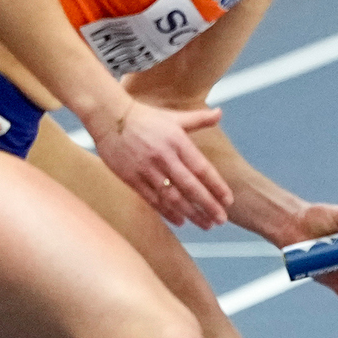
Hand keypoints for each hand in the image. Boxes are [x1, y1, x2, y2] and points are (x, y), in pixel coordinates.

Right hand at [90, 98, 233, 228]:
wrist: (109, 117)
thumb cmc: (145, 118)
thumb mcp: (174, 117)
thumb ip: (199, 119)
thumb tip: (220, 113)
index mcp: (177, 141)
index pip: (202, 168)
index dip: (216, 186)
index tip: (228, 200)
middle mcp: (164, 156)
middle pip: (190, 186)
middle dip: (208, 205)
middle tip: (222, 220)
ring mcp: (147, 169)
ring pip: (173, 197)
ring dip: (191, 213)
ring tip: (206, 224)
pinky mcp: (132, 178)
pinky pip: (152, 199)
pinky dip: (167, 212)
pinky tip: (181, 221)